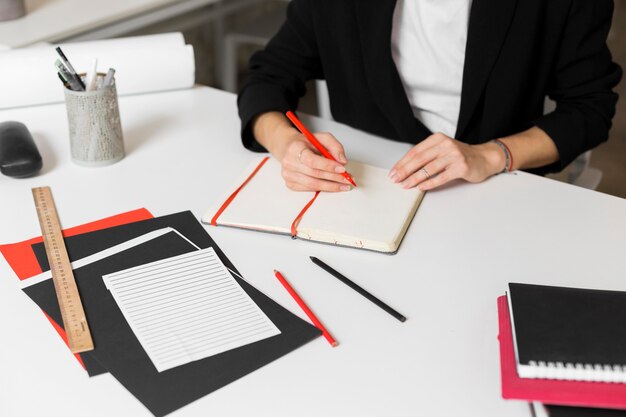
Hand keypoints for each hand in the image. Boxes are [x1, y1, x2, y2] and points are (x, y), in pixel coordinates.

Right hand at [253, 111, 352, 191]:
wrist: (288, 148)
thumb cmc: (306, 143)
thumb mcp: (321, 138)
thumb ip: (334, 146)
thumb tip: (342, 161)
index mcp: (295, 148)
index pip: (312, 160)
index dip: (328, 166)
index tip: (342, 169)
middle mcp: (289, 162)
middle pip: (315, 174)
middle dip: (334, 178)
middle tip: (348, 179)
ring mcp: (288, 175)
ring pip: (313, 184)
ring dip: (331, 186)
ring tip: (344, 185)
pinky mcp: (290, 184)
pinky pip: (310, 189)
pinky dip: (323, 188)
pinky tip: (333, 186)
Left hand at [388, 132, 504, 190]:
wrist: (484, 158)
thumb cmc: (460, 156)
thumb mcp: (442, 150)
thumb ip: (427, 156)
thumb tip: (405, 169)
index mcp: (438, 139)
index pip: (415, 151)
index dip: (402, 162)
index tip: (393, 172)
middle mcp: (445, 145)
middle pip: (420, 159)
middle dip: (405, 170)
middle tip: (395, 179)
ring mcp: (454, 155)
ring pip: (429, 168)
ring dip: (415, 178)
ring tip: (405, 185)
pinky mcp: (461, 167)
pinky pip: (441, 176)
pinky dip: (429, 183)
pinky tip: (420, 187)